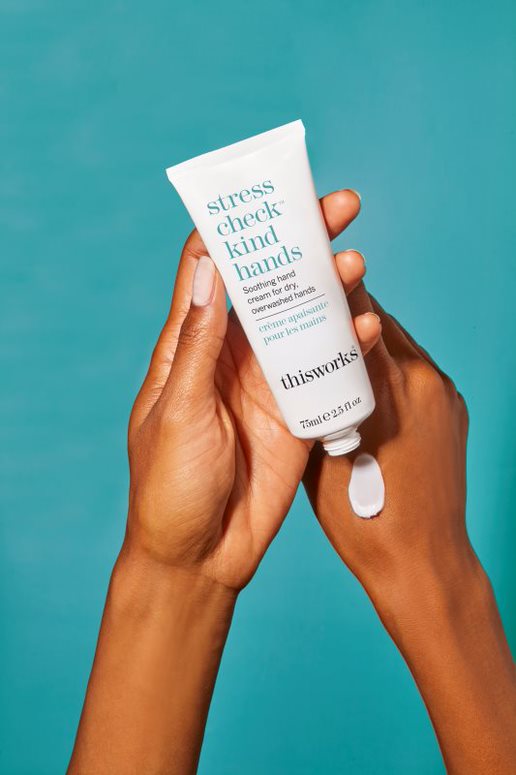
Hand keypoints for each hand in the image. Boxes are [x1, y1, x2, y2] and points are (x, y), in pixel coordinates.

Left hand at [125, 190, 380, 590]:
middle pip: (268, 284)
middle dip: (302, 243)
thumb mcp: (178, 410)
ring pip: (304, 319)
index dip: (236, 230)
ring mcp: (268, 381)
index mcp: (189, 346)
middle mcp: (232, 355)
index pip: (211, 271)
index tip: (266, 195)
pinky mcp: (298, 411)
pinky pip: (327, 367)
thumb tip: (211, 269)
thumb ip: (199, 344)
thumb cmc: (169, 485)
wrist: (201, 553)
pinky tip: (365, 325)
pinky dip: (348, 343)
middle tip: (341, 206)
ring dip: (331, 287)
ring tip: (356, 264)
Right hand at [304, 281, 472, 601]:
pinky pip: (417, 370)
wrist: (422, 559)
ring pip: (399, 343)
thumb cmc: (362, 516)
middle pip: (380, 320)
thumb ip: (313, 400)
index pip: (357, 310)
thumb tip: (299, 364)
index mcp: (386, 384)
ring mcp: (443, 393)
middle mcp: (422, 378)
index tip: (309, 270)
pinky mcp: (454, 409)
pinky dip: (391, 367)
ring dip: (369, 341)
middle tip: (313, 313)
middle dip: (346, 314)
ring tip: (336, 351)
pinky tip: (368, 387)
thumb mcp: (319, 455)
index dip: (332, 286)